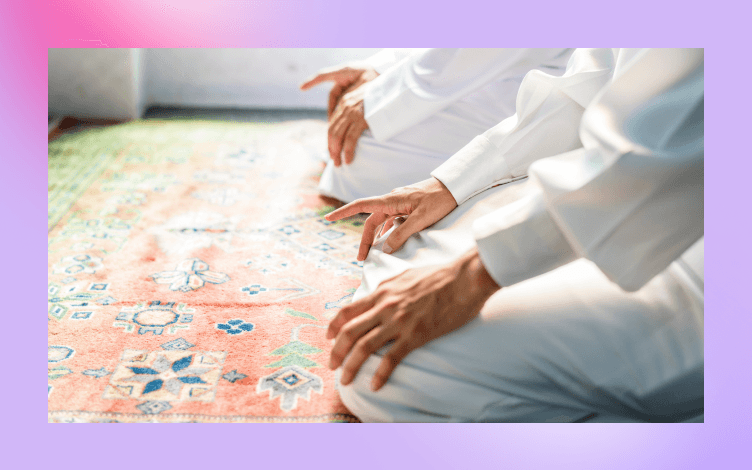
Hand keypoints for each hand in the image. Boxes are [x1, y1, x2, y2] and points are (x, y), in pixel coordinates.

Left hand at [300, 64, 378, 165]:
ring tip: (339, 163)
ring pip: (337, 136)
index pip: (331, 124)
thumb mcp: (363, 100)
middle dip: (331, 148)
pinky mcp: (361, 119)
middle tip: (334, 161)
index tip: (332, 150)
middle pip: (331, 132)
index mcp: (344, 102)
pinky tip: (348, 160)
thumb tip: (352, 127)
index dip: (329, 140)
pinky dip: (347, 151)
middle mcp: (345, 107)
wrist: (394, 89)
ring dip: (336, 152)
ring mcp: (353, 113)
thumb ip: (355, 110)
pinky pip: (350, 139)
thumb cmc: (382, 97)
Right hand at [326, 177, 457, 260]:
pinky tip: (391, 241)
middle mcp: (392, 200)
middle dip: (364, 240)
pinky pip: (393, 220)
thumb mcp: (421, 220)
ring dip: (376, 237)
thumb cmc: (440, 200)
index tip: (328, 218)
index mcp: (391, 200)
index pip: (361, 206)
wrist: (455, 187)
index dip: (343, 212)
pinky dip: (389, 232)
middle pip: (371, 221)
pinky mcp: (408, 206)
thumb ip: (402, 234)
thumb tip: (384, 249)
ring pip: (382, 222)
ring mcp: (400, 203)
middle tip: (361, 259)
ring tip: (374, 254)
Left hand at [327, 248, 500, 390]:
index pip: (348, 310)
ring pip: (364, 346)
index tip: (328, 337)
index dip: (333, 326)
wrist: (464, 279)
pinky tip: (374, 385)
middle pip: (349, 331)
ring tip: (345, 379)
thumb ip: (387, 287)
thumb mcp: (404, 276)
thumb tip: (376, 294)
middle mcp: (385, 307)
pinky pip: (392, 358)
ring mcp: (399, 322)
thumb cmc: (438, 275)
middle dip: (336, 351)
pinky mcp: (415, 335)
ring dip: (351, 366)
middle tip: (331, 365)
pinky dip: (380, 374)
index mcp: (381, 292)